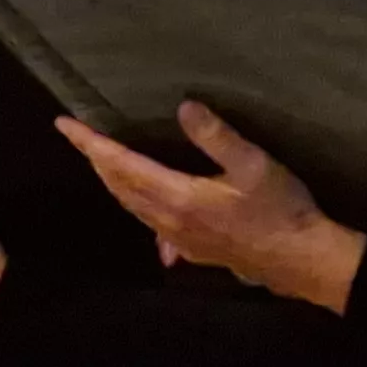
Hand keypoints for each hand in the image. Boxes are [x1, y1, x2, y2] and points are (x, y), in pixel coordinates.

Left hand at [64, 103, 365, 311]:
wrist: (301, 260)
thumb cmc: (281, 210)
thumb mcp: (253, 165)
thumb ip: (216, 136)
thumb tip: (183, 106)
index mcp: (178, 197)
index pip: (121, 165)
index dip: (91, 144)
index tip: (65, 125)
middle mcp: (169, 221)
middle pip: (119, 187)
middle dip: (95, 160)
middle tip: (79, 137)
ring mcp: (179, 240)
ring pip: (132, 207)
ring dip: (113, 182)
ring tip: (102, 161)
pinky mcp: (193, 251)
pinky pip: (151, 223)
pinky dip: (137, 204)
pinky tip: (144, 202)